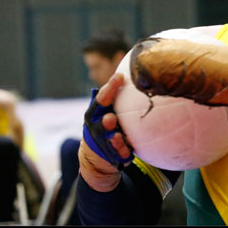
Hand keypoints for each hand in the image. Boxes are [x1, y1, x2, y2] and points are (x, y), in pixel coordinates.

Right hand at [79, 73, 133, 190]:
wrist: (98, 156)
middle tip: (110, 117)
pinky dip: (122, 152)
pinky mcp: (112, 155)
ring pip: (110, 140)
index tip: (120, 77)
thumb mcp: (106, 109)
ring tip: (117, 136)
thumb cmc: (108, 123)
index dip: (110, 88)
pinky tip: (127, 153)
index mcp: (96, 113)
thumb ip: (116, 95)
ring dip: (114, 139)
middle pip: (102, 122)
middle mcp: (97, 127)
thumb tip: (131, 72)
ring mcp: (103, 142)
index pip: (102, 99)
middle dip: (106, 121)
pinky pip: (119, 154)